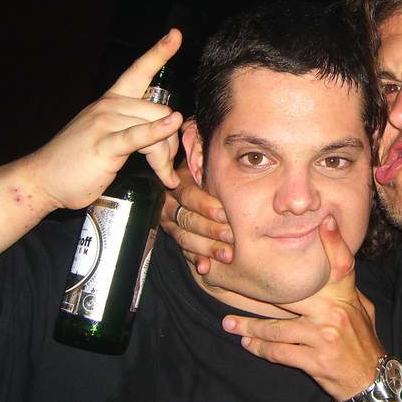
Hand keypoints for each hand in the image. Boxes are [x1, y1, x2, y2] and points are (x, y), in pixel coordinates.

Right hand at [29, 30, 183, 209]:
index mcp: (112, 101)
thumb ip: (139, 130)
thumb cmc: (80, 161)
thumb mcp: (111, 139)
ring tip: (165, 176)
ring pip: (156, 125)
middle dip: (170, 143)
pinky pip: (139, 134)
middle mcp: (110, 106)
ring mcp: (105, 122)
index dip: (159, 52)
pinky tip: (171, 125)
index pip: (139, 71)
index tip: (176, 34)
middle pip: (161, 112)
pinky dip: (158, 131)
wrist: (42, 179)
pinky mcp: (104, 144)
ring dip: (165, 156)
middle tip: (166, 169)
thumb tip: (170, 130)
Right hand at [160, 119, 233, 273]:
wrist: (197, 189)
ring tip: (226, 256)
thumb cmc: (209, 171)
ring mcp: (172, 222)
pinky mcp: (177, 238)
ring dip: (206, 248)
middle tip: (230, 238)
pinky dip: (196, 259)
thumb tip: (203, 133)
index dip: (206, 205)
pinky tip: (206, 268)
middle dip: (209, 230)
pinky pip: (184, 251)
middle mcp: (171, 202)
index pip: (188, 195)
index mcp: (179, 182)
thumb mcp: (205, 161)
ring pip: (185, 237)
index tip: (224, 214)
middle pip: (187, 218)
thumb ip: (205, 153)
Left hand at [222, 216, 384, 400]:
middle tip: (228, 284)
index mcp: (346, 296)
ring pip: (276, 328)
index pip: (341, 264)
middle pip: (287, 296)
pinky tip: (249, 344)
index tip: (325, 221)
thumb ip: (344, 288)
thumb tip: (329, 260)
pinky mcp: (315, 360)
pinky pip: (279, 352)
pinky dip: (261, 348)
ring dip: (250, 328)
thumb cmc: (363, 341)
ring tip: (230, 324)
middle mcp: (334, 312)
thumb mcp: (361, 309)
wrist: (371, 380)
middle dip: (255, 294)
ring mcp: (324, 336)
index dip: (334, 242)